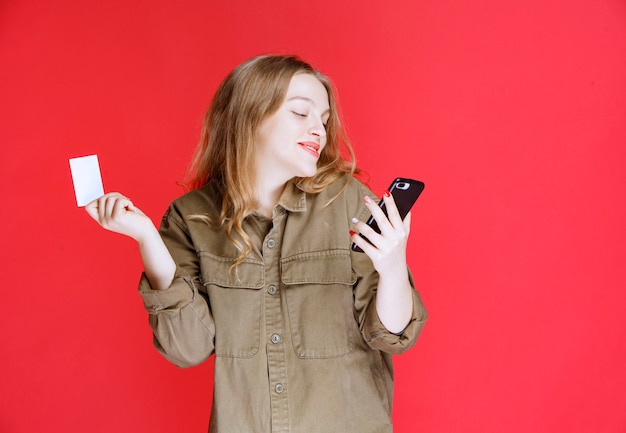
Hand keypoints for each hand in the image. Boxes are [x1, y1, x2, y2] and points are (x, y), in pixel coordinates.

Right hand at [85, 192, 153, 241]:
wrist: (145, 232)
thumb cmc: (135, 220)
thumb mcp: (118, 212)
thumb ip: (110, 205)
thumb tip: (105, 196)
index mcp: (102, 221)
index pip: (89, 207)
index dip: (98, 200)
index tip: (112, 201)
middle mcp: (103, 222)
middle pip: (101, 198)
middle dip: (115, 196)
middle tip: (125, 203)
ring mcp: (109, 220)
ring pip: (109, 198)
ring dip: (122, 199)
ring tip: (128, 208)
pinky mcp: (117, 217)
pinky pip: (119, 200)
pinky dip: (128, 202)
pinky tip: (132, 211)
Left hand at [351, 191, 414, 332]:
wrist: (395, 272)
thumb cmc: (398, 250)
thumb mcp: (404, 237)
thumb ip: (406, 222)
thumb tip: (408, 207)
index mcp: (401, 232)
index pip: (396, 215)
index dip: (391, 203)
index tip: (386, 192)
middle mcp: (395, 240)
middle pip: (383, 220)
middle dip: (374, 208)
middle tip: (365, 198)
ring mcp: (386, 249)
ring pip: (371, 233)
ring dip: (361, 225)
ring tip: (354, 220)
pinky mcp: (377, 257)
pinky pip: (364, 245)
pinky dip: (357, 238)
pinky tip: (352, 233)